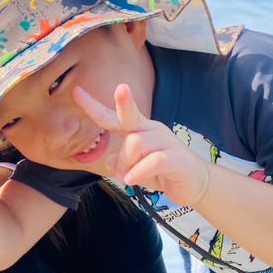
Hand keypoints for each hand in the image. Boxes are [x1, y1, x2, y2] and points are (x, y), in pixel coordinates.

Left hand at [73, 84, 211, 206]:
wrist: (196, 184)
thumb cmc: (162, 172)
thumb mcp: (135, 167)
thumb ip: (119, 162)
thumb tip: (107, 159)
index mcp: (139, 129)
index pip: (114, 116)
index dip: (94, 106)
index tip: (76, 93)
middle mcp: (151, 130)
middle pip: (132, 115)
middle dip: (125, 102)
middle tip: (120, 88)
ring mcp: (165, 142)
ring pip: (136, 144)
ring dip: (126, 163)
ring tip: (128, 177)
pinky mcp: (175, 158)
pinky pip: (152, 161)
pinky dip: (139, 172)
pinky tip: (132, 180)